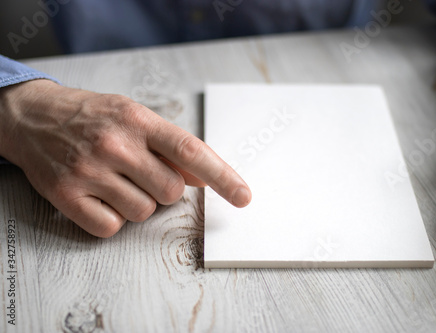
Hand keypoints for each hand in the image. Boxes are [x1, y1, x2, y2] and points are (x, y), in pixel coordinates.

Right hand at [0, 80, 250, 236]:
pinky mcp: (66, 195)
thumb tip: (203, 177)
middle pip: (171, 192)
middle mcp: (115, 144)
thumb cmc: (92, 117)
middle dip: (164, 189)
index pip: (191, 151)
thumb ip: (170, 147)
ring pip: (143, 212)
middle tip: (141, 173)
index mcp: (138, 120)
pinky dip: (112, 218)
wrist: (32, 116)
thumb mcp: (134, 117)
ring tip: (116, 180)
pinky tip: (99, 196)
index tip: (243, 196)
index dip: (222, 176)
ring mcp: (89, 170)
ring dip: (137, 202)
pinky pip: (111, 227)